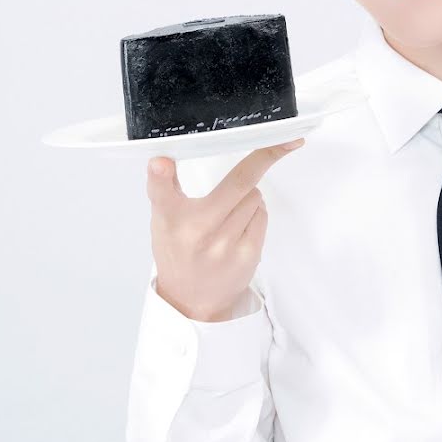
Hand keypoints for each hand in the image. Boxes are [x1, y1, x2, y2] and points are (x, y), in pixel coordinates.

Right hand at [147, 138, 305, 321]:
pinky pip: (262, 215)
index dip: (159, 173)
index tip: (160, 162)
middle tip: (282, 142)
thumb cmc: (178, 250)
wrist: (192, 300)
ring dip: (249, 195)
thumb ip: (165, 188)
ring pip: (255, 197)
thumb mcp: (163, 219)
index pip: (161, 191)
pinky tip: (240, 226)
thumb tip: (162, 159)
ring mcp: (224, 245)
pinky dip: (256, 213)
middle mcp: (195, 231)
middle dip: (262, 159)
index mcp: (169, 218)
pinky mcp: (247, 255)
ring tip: (231, 211)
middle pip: (240, 182)